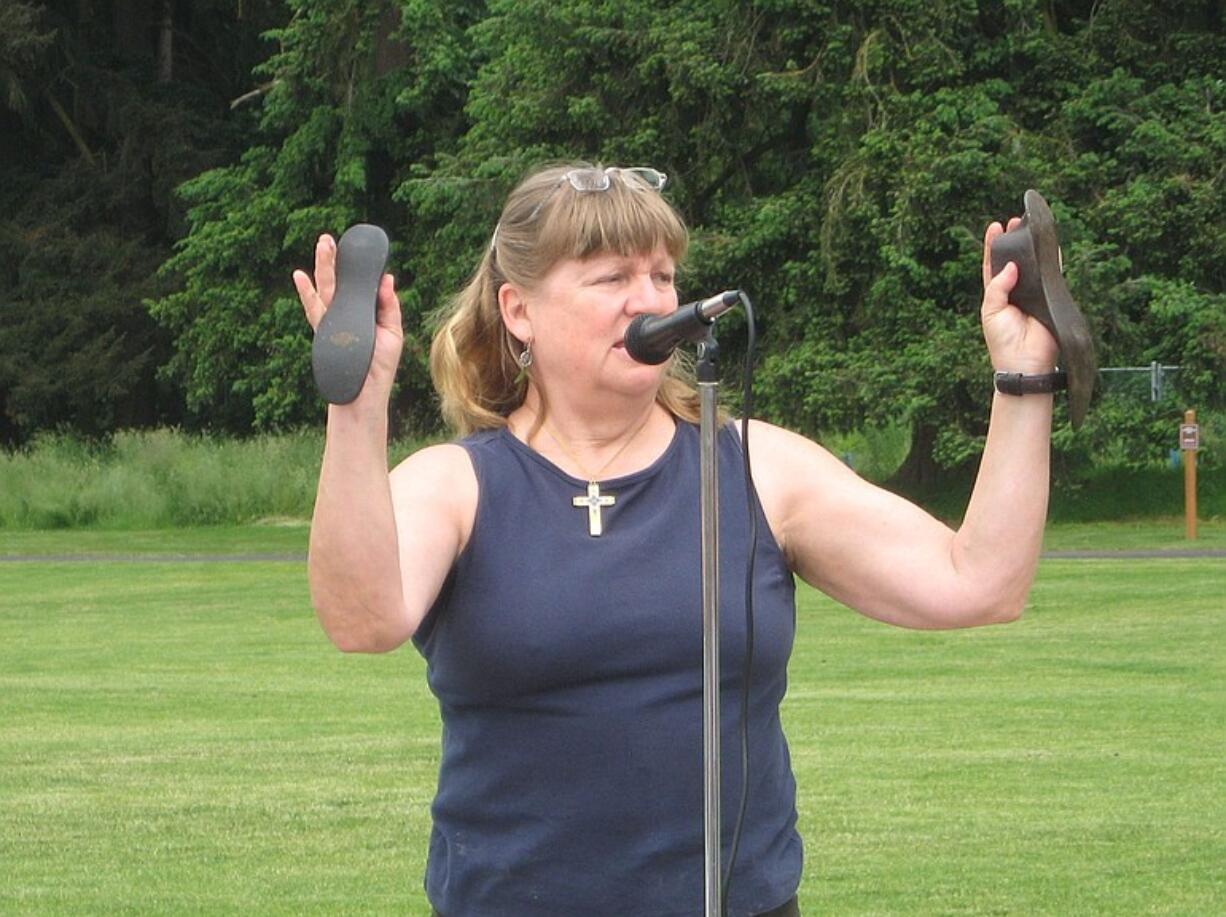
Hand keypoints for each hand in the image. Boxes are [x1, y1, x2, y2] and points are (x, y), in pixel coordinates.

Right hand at [293, 233, 403, 403]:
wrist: (364, 395)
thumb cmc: (379, 368)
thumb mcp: (393, 334)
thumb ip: (389, 306)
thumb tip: (386, 279)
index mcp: (364, 314)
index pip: (358, 286)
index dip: (356, 268)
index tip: (355, 247)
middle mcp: (347, 315)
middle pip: (339, 282)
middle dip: (334, 260)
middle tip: (330, 239)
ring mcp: (334, 323)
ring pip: (326, 289)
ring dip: (323, 267)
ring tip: (322, 245)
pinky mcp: (326, 333)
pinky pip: (314, 311)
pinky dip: (306, 293)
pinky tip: (299, 276)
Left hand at [981, 219, 1059, 374]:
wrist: (1025, 362)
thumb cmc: (1002, 341)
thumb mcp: (991, 312)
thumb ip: (997, 287)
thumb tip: (1012, 265)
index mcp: (996, 295)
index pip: (992, 265)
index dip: (992, 247)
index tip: (994, 227)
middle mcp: (1015, 291)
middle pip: (1015, 260)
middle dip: (1014, 241)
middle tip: (1014, 221)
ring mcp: (1033, 294)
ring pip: (1033, 265)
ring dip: (1033, 247)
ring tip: (1030, 227)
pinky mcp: (1050, 297)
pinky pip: (1052, 275)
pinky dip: (1052, 260)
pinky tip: (1050, 245)